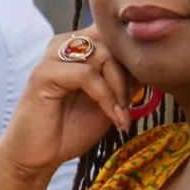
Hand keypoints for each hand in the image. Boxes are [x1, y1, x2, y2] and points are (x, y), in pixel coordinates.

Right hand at [0, 28, 136, 180]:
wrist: (38, 156)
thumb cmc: (70, 128)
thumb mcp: (108, 99)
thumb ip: (124, 78)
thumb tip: (150, 65)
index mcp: (78, 45)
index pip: (114, 33)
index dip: (133, 58)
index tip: (143, 89)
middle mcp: (64, 44)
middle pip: (112, 40)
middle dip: (129, 73)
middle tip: (131, 105)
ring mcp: (52, 56)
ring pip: (102, 55)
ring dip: (119, 86)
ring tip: (121, 114)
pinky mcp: (44, 74)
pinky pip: (86, 75)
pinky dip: (106, 97)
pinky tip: (114, 118)